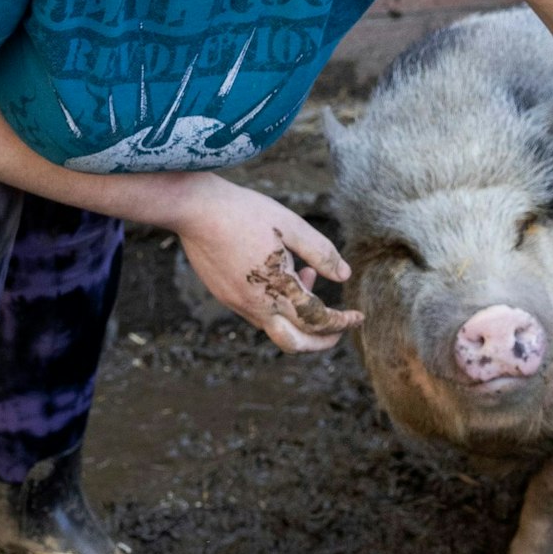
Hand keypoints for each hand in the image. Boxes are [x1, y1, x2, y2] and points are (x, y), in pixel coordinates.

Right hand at [167, 176, 363, 354]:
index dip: (342, 323)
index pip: (318, 321)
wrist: (193, 209)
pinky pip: (258, 313)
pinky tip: (281, 273)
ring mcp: (237, 304)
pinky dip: (278, 305)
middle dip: (322, 342)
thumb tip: (345, 275)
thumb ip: (321, 253)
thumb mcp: (291, 226)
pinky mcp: (225, 295)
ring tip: (308, 276)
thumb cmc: (244, 213)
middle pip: (296, 344)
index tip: (359, 317)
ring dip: (299, 315)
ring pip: (276, 328)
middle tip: (338, 329)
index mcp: (277, 290)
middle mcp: (256, 306)